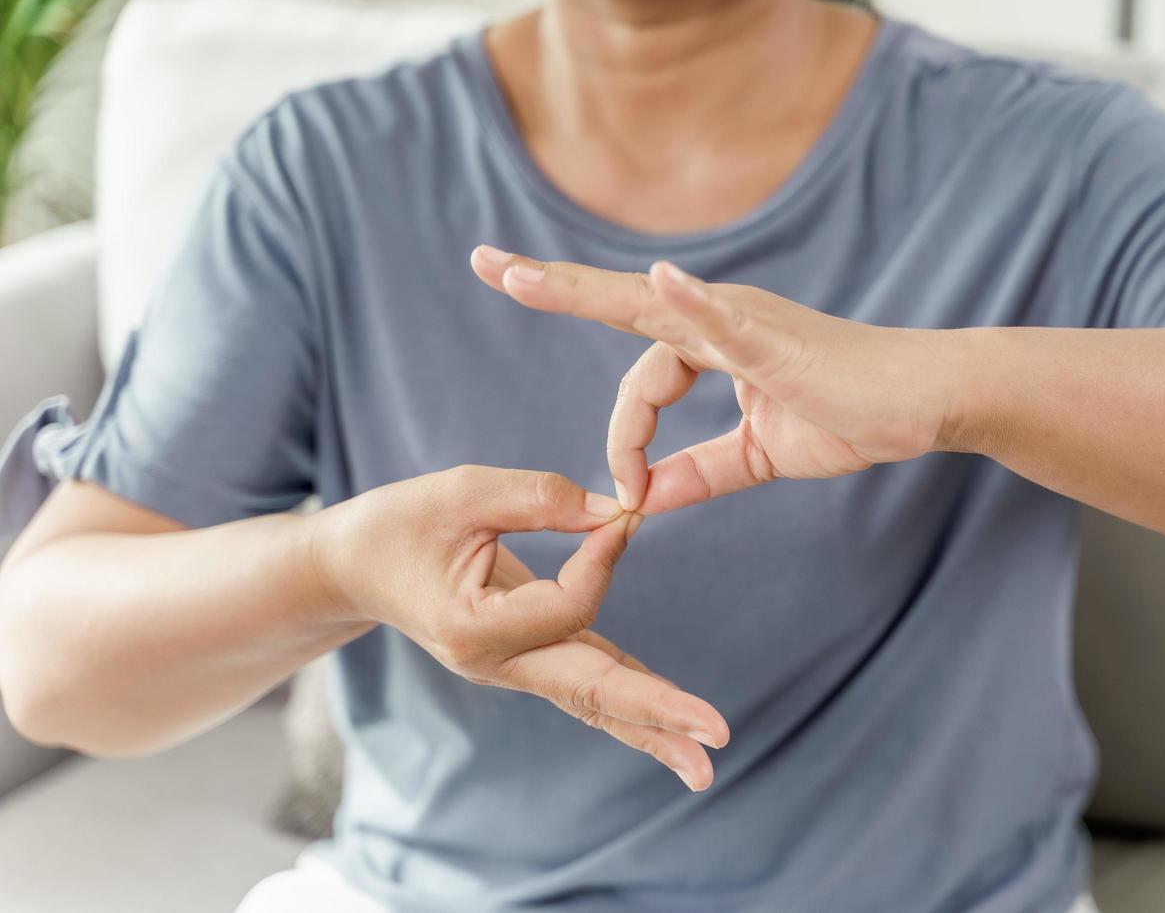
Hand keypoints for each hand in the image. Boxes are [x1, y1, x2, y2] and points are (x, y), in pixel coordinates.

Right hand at [308, 465, 728, 789]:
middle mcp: (496, 664)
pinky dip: (633, 700)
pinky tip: (673, 726)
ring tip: (704, 767)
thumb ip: (541, 497)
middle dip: (657, 712)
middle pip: (589, 692)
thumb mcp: (463, 492)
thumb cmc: (400, 524)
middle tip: (716, 736)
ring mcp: (514, 670)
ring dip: (653, 730)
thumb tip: (619, 512)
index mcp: (473, 631)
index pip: (566, 606)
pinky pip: (589, 682)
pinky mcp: (529, 658)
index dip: (603, 558)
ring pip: (594, 701)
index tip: (626, 512)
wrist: (354, 568)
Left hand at [472, 247, 952, 512]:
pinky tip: (656, 285)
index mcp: (716, 347)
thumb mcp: (762, 454)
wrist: (926, 403)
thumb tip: (649, 497)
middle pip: (621, 302)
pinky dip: (693, 304)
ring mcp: (749, 323)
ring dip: (583, 289)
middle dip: (551, 287)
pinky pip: (729, 323)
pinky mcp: (783, 341)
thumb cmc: (854, 415)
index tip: (630, 495)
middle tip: (486, 265)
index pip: (641, 381)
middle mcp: (722, 321)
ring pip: (651, 303)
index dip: (624, 438)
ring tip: (518, 278)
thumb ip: (706, 471)